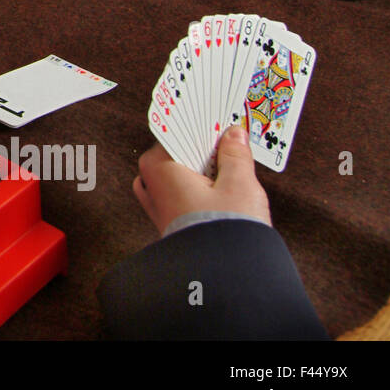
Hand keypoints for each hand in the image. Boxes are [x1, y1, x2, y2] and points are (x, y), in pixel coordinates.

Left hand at [133, 126, 271, 235]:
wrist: (221, 276)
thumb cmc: (224, 230)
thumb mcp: (239, 184)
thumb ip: (235, 155)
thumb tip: (233, 134)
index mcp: (159, 167)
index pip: (174, 132)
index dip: (196, 124)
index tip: (212, 113)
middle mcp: (150, 184)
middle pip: (176, 152)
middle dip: (200, 146)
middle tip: (226, 134)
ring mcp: (156, 204)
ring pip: (177, 173)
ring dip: (200, 166)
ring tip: (229, 160)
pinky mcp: (168, 221)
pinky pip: (179, 191)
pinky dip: (197, 185)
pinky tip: (221, 185)